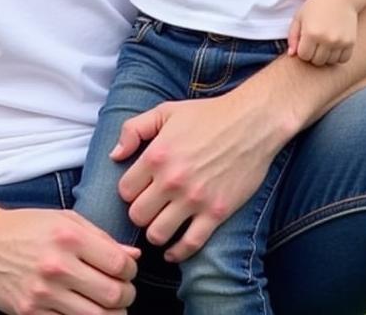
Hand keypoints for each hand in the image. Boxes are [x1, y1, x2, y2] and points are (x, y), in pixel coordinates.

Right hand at [0, 206, 138, 314]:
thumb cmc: (28, 227)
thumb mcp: (65, 220)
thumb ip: (101, 237)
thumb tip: (134, 257)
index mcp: (69, 237)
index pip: (119, 264)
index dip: (130, 272)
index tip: (125, 272)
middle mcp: (57, 265)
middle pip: (113, 295)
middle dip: (125, 296)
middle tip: (121, 292)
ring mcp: (43, 293)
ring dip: (110, 314)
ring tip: (107, 306)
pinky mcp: (29, 314)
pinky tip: (82, 311)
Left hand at [112, 89, 285, 262]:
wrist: (251, 123)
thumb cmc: (207, 115)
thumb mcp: (165, 111)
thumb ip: (133, 129)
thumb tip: (114, 155)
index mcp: (156, 155)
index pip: (124, 190)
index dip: (129, 191)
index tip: (138, 189)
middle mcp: (172, 180)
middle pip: (138, 215)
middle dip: (140, 213)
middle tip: (149, 207)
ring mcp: (194, 199)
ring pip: (157, 234)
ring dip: (155, 233)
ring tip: (160, 224)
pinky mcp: (216, 213)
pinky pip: (190, 244)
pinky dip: (178, 253)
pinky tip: (173, 250)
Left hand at [288, 0, 357, 65]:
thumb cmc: (316, 6)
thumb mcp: (299, 17)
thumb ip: (293, 36)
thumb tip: (291, 54)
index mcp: (311, 33)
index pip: (304, 56)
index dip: (302, 51)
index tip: (304, 43)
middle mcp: (326, 39)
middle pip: (317, 61)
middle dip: (313, 55)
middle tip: (314, 43)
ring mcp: (340, 42)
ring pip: (329, 62)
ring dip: (325, 56)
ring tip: (324, 44)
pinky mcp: (351, 42)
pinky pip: (343, 59)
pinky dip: (337, 56)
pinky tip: (334, 46)